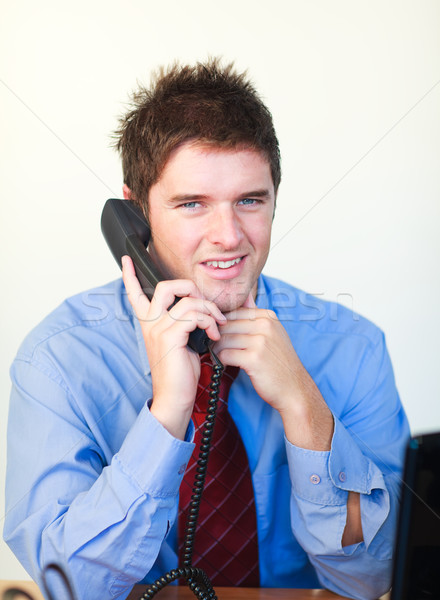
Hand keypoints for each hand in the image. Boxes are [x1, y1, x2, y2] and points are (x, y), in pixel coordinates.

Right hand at [122, 256, 225, 438]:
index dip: (130, 275)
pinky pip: (195, 316)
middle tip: (206, 304)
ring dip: (210, 310)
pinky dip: (211, 322)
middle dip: (191, 287)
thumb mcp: (181, 341)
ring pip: (188, 300)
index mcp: (149, 323)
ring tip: (218, 324)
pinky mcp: (171, 336)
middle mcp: (150, 323)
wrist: (175, 397)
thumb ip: (184, 322)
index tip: (127, 259)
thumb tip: (202, 309)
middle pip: (167, 286)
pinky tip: (215, 335)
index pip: (135, 294)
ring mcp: (158, 328)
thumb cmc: (180, 371)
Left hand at [213, 293, 333, 449]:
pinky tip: (224, 365)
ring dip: (216, 349)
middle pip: (225, 325)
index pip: (233, 312)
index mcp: (268, 316)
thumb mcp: (273, 333)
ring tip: (218, 356)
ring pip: (223, 339)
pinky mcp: (254, 358)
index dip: (222, 324)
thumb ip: (256, 317)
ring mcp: (260, 341)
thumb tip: (243, 298)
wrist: (294, 389)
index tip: (218, 335)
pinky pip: (225, 354)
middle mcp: (265, 325)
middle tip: (213, 347)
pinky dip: (220, 361)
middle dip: (216, 337)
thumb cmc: (280, 363)